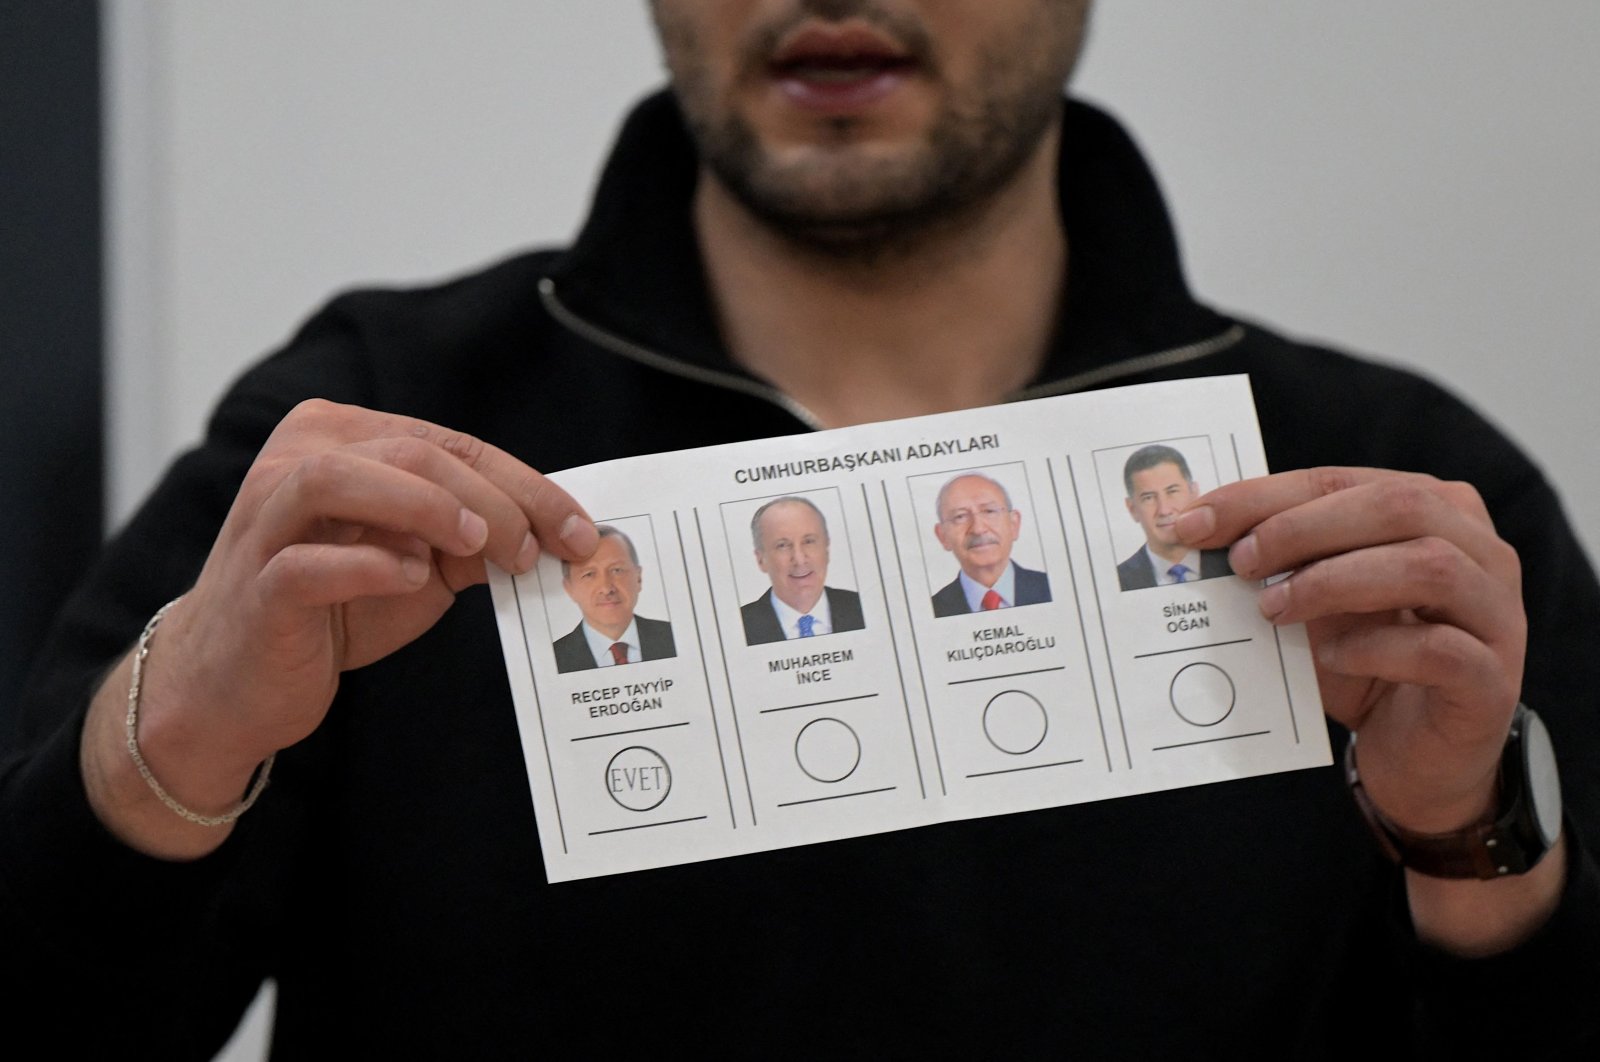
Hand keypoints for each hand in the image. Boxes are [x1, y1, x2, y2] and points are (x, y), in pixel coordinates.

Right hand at [84, 399, 596, 854]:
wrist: (238, 682)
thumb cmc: (333, 610)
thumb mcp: (420, 565)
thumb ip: (473, 540)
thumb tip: (554, 537)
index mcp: (342, 438)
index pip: (451, 444)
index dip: (524, 484)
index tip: (580, 530)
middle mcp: (297, 460)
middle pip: (411, 452)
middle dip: (491, 499)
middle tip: (536, 551)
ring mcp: (266, 518)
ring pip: (341, 477)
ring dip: (424, 506)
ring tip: (481, 546)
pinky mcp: (255, 581)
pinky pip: (306, 563)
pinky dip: (367, 565)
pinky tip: (412, 579)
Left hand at [1175, 467, 1524, 833]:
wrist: (1418, 757)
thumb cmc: (1365, 665)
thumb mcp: (1315, 604)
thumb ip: (1279, 563)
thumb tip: (1198, 532)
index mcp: (1435, 511)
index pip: (1344, 482)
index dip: (1265, 496)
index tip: (1197, 522)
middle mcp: (1480, 551)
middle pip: (1398, 506)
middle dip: (1303, 528)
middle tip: (1242, 562)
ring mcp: (1497, 614)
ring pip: (1430, 566)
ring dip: (1336, 581)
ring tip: (1275, 609)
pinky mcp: (1493, 680)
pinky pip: (1441, 649)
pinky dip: (1374, 648)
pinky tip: (1330, 658)